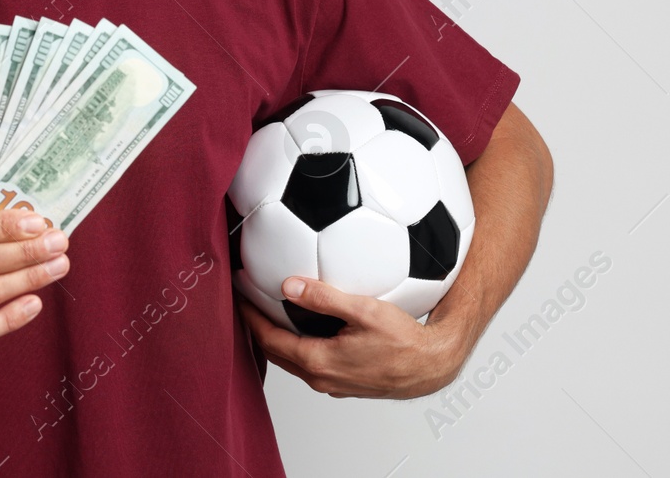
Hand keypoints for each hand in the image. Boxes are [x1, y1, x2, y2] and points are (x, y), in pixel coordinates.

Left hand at [236, 276, 465, 398]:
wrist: (431, 366)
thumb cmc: (404, 341)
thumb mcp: (364, 310)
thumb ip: (324, 298)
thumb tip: (290, 285)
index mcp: (319, 361)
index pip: (269, 340)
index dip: (250, 317)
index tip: (238, 296)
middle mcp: (321, 378)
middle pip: (275, 353)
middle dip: (257, 328)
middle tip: (247, 303)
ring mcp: (332, 384)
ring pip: (292, 361)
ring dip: (277, 339)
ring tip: (268, 313)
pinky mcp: (344, 383)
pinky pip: (310, 365)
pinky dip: (297, 346)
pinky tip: (304, 327)